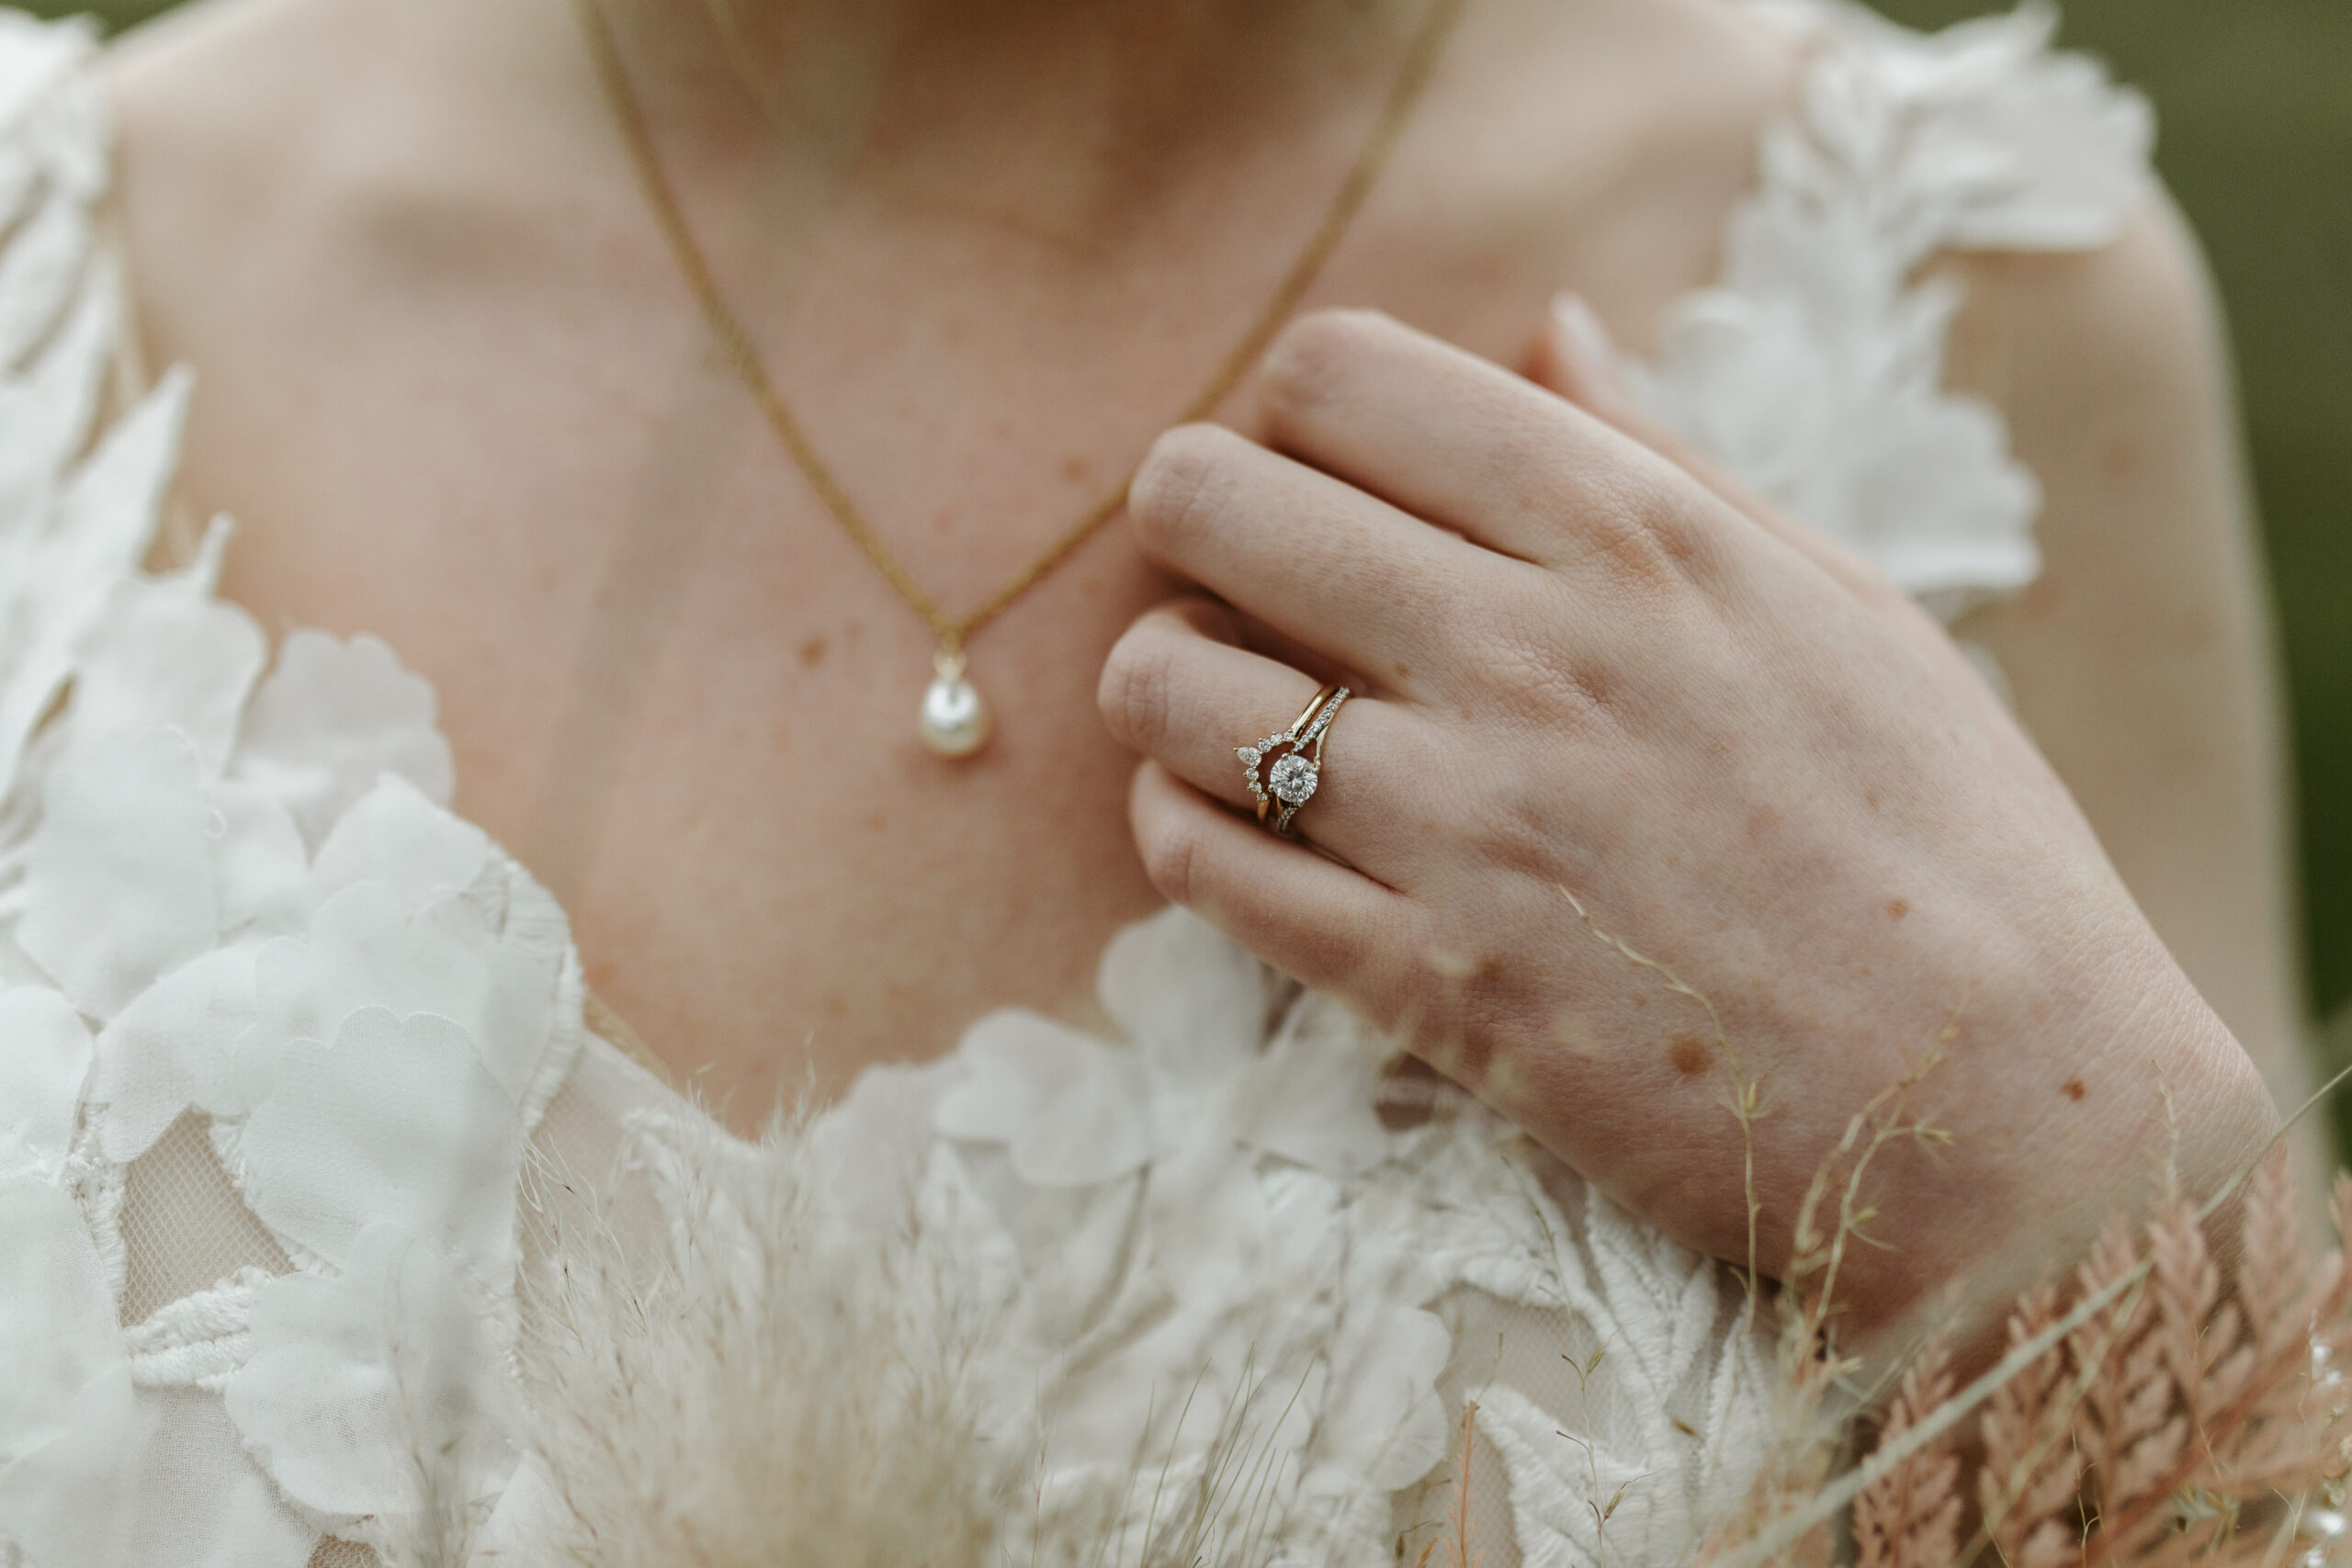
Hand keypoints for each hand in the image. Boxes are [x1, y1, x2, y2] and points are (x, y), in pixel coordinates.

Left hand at [1098, 306, 2275, 1337]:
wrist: (2006, 1115)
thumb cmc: (1951, 847)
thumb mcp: (1843, 604)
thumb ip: (1669, 458)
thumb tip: (1546, 332)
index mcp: (1638, 536)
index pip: (1341, 377)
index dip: (1291, 406)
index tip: (1324, 463)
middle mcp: (1527, 658)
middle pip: (1210, 501)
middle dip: (1193, 512)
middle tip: (1240, 569)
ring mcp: (1465, 828)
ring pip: (1169, 688)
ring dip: (1168, 681)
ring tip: (1225, 704)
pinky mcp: (1429, 987)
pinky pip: (1205, 867)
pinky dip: (1181, 828)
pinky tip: (1235, 823)